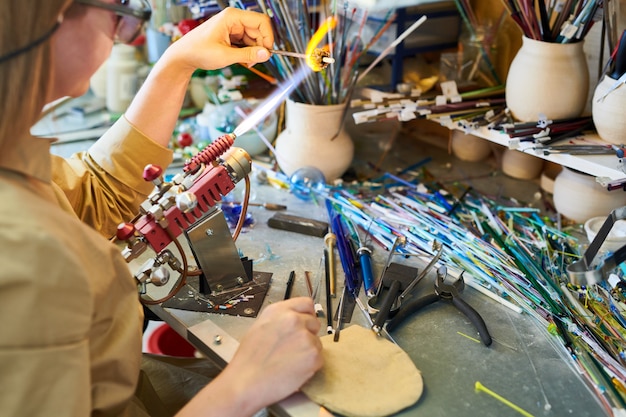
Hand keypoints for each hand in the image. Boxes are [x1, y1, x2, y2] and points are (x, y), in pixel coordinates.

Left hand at [165, 7, 273, 71]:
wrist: (184, 56)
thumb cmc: (198, 51)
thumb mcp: (225, 56)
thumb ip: (248, 55)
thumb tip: (266, 54)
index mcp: (232, 17)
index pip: (261, 21)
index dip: (268, 37)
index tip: (267, 52)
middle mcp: (234, 20)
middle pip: (259, 30)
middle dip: (260, 47)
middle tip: (255, 61)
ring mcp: (233, 28)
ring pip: (254, 38)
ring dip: (253, 52)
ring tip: (246, 62)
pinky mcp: (232, 36)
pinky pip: (247, 43)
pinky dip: (247, 53)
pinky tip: (242, 60)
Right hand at [175, 297, 322, 416]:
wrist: (246, 382)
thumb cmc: (248, 360)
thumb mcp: (260, 327)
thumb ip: (280, 319)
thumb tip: (295, 319)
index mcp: (279, 311)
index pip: (307, 303)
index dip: (307, 315)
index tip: (305, 323)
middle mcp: (294, 319)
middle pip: (314, 323)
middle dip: (308, 334)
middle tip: (294, 348)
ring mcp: (305, 336)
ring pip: (317, 342)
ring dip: (308, 351)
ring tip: (289, 361)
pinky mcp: (313, 355)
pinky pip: (319, 358)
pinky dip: (310, 366)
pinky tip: (293, 369)